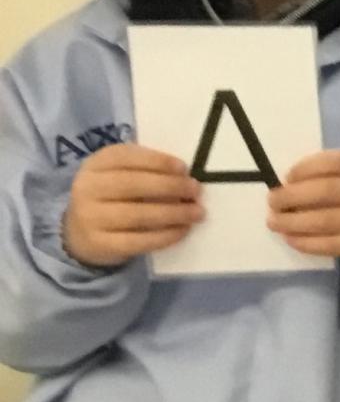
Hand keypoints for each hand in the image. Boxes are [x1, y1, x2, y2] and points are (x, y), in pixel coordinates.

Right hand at [62, 144, 201, 267]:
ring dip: (174, 213)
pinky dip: (165, 236)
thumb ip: (144, 170)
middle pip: (131, 184)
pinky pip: (138, 241)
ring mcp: (90, 218)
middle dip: (170, 186)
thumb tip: (184, 175)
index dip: (156, 161)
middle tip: (196, 190)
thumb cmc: (111, 198)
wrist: (79, 234)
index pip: (124, 157)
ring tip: (197, 213)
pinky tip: (183, 230)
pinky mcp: (101, 244)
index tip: (183, 167)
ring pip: (137, 214)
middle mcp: (87, 188)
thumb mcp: (118, 175)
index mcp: (95, 165)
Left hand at [267, 151, 339, 262]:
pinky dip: (307, 243)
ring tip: (274, 222)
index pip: (334, 162)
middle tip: (272, 202)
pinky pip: (332, 245)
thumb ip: (332, 175)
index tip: (287, 176)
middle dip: (292, 196)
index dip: (306, 167)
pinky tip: (292, 239)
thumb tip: (287, 185)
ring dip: (292, 222)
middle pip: (326, 191)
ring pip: (325, 220)